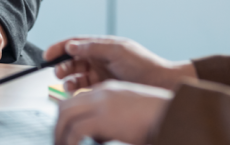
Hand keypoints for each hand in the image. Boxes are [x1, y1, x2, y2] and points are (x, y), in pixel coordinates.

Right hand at [44, 36, 195, 91]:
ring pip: (77, 75)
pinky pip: (84, 88)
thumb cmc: (143, 64)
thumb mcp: (117, 51)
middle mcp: (100, 58)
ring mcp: (101, 73)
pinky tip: (75, 92)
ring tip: (66, 84)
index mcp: (102, 45)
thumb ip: (93, 48)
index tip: (47, 54)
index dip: (60, 47)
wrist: (161, 84)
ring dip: (68, 78)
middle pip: (73, 59)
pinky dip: (77, 89)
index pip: (76, 43)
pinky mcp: (104, 88)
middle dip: (62, 65)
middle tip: (57, 72)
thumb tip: (72, 46)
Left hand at [55, 80, 171, 144]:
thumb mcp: (129, 114)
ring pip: (65, 116)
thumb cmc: (156, 117)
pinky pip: (76, 130)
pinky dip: (69, 141)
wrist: (171, 113)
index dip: (67, 118)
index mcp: (107, 90)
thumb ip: (111, 121)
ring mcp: (101, 104)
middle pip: (65, 106)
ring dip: (60, 135)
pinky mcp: (104, 118)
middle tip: (58, 142)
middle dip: (58, 126)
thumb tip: (98, 137)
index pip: (76, 100)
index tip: (65, 134)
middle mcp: (101, 93)